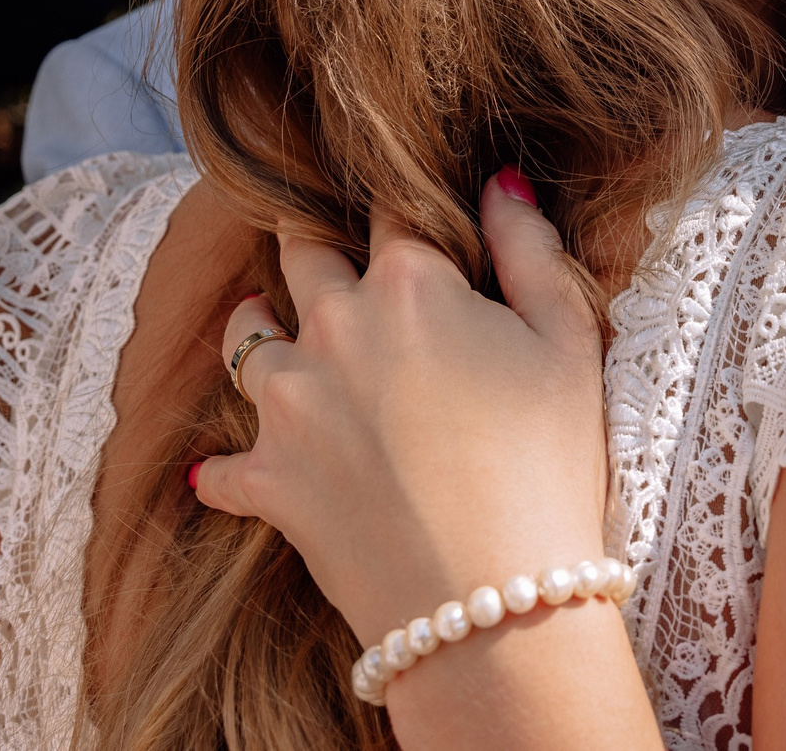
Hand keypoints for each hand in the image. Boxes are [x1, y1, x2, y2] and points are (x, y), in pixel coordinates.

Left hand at [194, 171, 611, 650]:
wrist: (491, 602)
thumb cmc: (549, 466)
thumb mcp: (568, 343)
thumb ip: (532, 251)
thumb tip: (499, 182)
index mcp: (411, 283)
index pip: (396, 211)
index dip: (401, 202)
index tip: (398, 203)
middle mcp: (335, 326)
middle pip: (305, 255)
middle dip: (309, 240)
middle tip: (311, 236)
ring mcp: (290, 405)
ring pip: (245, 339)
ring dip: (252, 324)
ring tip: (257, 318)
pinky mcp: (267, 482)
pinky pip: (222, 467)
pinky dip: (222, 468)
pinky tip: (217, 471)